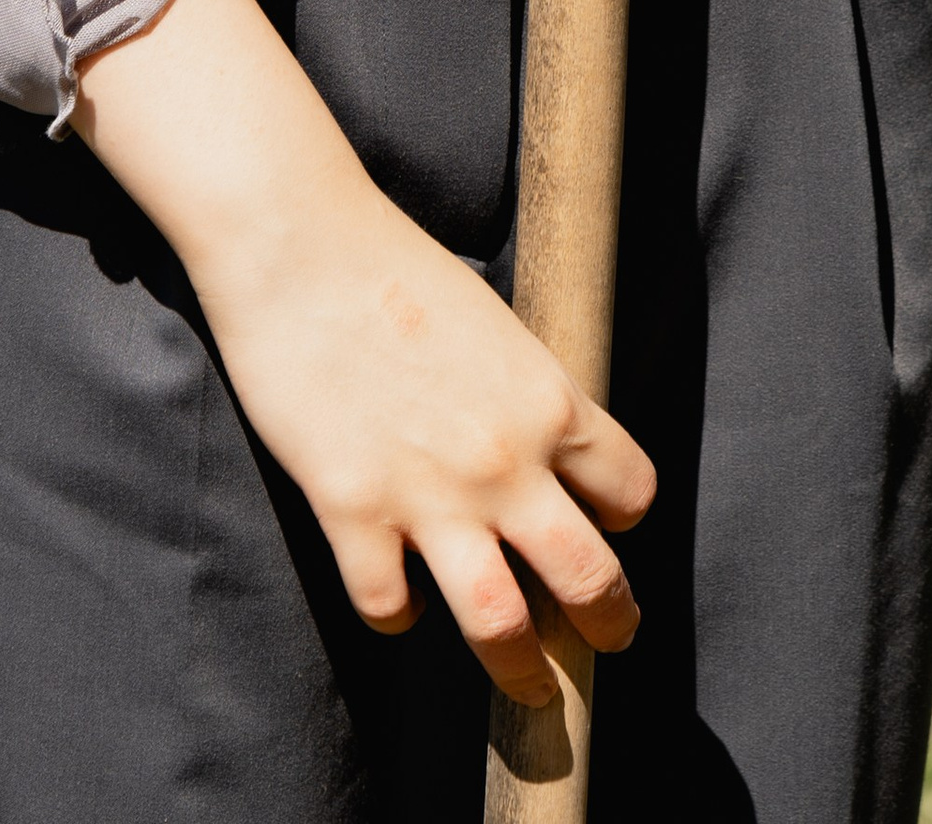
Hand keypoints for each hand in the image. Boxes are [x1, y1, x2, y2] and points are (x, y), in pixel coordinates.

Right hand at [71, 0, 653, 707]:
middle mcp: (505, 461)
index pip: (630, 490)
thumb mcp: (494, 325)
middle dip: (609, 624)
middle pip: (588, 578)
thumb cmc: (394, 267)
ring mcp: (430, 496)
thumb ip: (525, 394)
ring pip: (501, 625)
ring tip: (525, 686)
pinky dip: (397, 619)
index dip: (624, 519)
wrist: (301, 244)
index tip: (610, 532)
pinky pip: (389, 608)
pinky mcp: (355, 513)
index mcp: (549, 401)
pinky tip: (397, 609)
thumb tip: (543, 450)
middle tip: (608, 644)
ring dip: (519, 668)